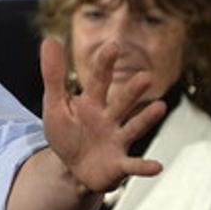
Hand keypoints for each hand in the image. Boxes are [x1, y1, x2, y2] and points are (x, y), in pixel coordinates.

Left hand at [40, 38, 164, 192]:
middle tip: (146, 77)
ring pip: (133, 128)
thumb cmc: (66, 133)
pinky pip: (133, 165)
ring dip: (146, 119)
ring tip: (160, 107)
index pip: (99, 79)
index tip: (113, 46)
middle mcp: (109, 119)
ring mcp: (117, 140)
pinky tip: (157, 166)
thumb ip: (53, 75)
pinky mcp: (119, 164)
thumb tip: (50, 40)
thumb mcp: (54, 104)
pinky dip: (144, 166)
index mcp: (92, 103)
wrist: (72, 169)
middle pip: (121, 102)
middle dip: (132, 91)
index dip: (104, 64)